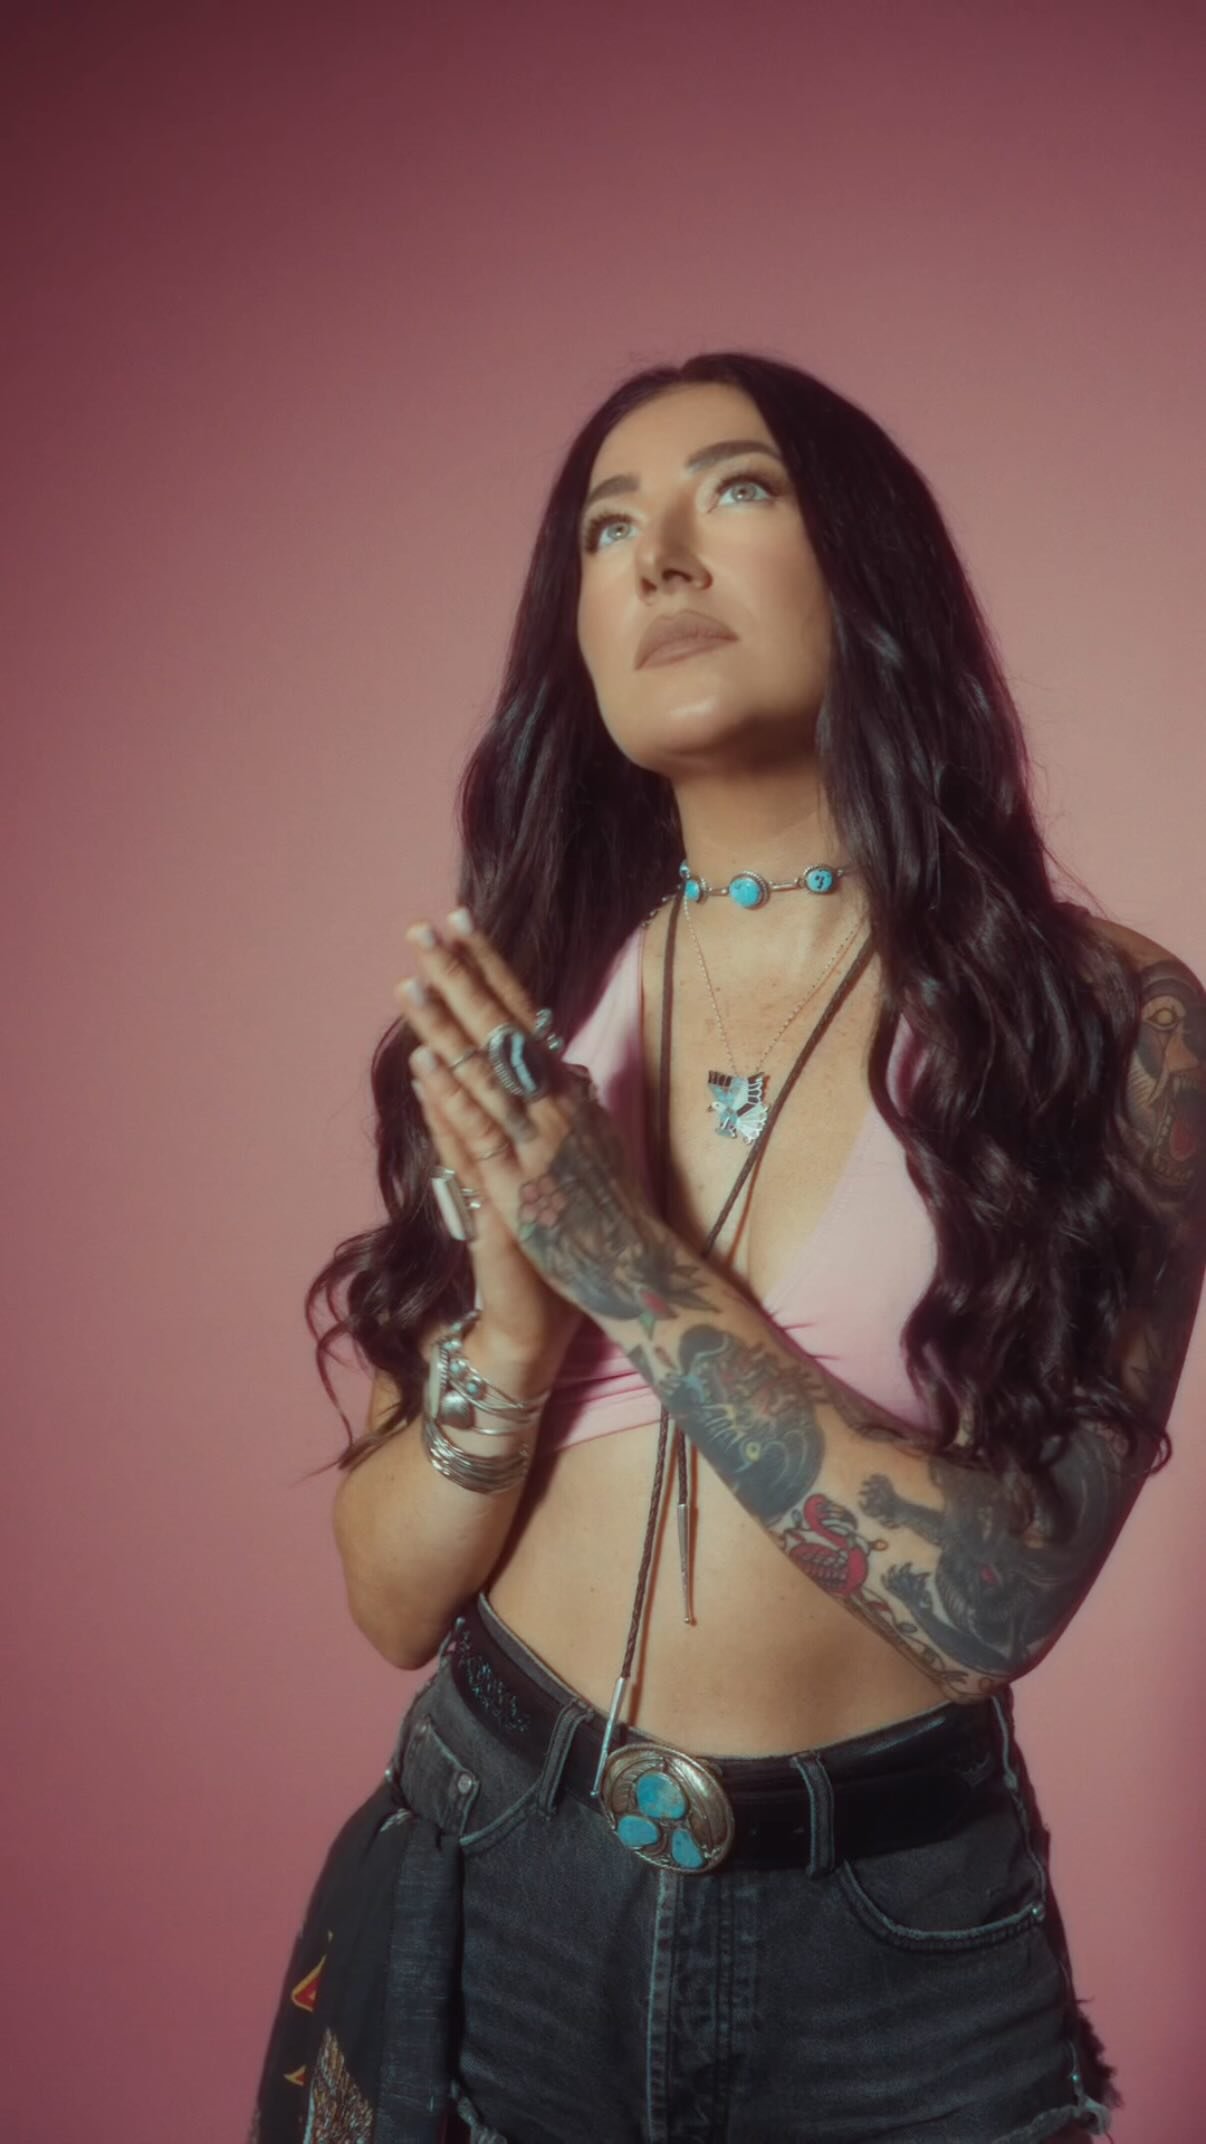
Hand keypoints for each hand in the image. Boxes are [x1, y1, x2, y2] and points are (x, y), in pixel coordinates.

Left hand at [401, 912, 712, 1339]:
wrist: (629, 1266)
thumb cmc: (608, 1202)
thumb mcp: (596, 1135)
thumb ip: (574, 1096)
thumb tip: (557, 1059)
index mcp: (566, 1089)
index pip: (521, 1010)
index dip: (489, 964)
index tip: (459, 921)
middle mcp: (553, 1105)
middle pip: (499, 1029)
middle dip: (458, 977)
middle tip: (420, 932)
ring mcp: (535, 1144)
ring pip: (484, 1074)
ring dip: (443, 1028)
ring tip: (408, 985)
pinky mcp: (517, 1186)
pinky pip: (481, 1134)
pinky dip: (452, 1097)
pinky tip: (423, 1066)